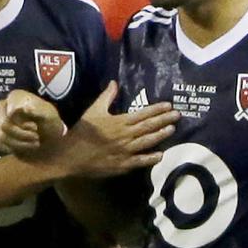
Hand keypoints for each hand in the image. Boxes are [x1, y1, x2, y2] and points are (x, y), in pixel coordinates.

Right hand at [0, 90, 65, 155]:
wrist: (46, 133)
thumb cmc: (48, 121)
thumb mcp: (49, 115)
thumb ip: (39, 110)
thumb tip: (25, 108)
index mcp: (16, 96)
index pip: (11, 111)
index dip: (23, 123)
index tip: (35, 127)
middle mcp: (2, 106)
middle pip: (4, 124)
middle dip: (21, 135)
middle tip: (36, 138)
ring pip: (0, 136)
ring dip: (19, 143)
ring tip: (33, 143)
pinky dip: (12, 148)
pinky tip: (24, 146)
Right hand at [37, 82, 179, 177]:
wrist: (70, 156)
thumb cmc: (82, 132)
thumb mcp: (93, 111)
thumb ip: (106, 97)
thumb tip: (114, 83)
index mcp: (119, 122)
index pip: (142, 113)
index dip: (157, 109)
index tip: (168, 105)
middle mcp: (125, 136)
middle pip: (148, 127)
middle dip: (164, 120)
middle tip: (178, 115)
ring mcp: (125, 151)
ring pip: (147, 142)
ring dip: (161, 135)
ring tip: (172, 129)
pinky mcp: (122, 165)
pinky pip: (140, 161)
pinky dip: (151, 158)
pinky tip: (160, 155)